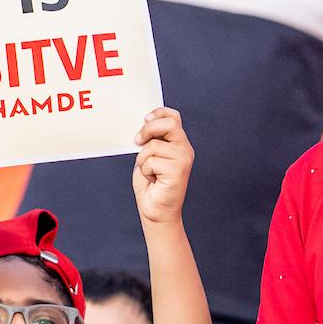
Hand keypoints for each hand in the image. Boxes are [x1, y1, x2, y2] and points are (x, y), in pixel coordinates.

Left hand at [132, 107, 192, 225]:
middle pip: (169, 124)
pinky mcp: (178, 170)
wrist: (155, 210)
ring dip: (143, 159)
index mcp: (178, 143)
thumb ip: (150, 140)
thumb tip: (142, 125)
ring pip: (154, 145)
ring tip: (149, 171)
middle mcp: (184, 149)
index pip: (173, 117)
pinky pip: (151, 161)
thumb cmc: (151, 184)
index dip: (158, 113)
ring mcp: (183, 159)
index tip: (144, 119)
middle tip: (137, 141)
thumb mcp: (148, 157)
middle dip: (148, 130)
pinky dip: (145, 170)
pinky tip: (153, 179)